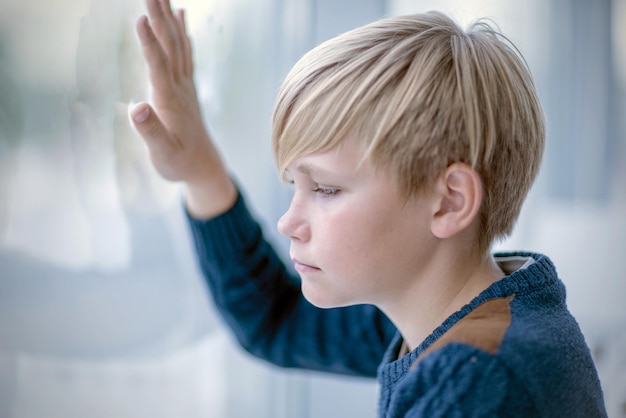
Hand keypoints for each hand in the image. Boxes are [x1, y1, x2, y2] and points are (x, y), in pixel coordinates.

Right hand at [130, 0, 235, 217]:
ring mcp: (185, 85)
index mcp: (169, 101)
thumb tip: (137, 109)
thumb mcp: (163, 154)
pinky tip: (180, 14)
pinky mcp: (186, 87)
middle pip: (170, 45)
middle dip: (159, 16)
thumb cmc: (179, 163)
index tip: (141, 18)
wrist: (204, 166)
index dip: (149, 43)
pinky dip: (182, 31)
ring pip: (178, 43)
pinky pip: (185, 52)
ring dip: (169, 17)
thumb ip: (150, 132)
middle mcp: (179, 87)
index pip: (158, 66)